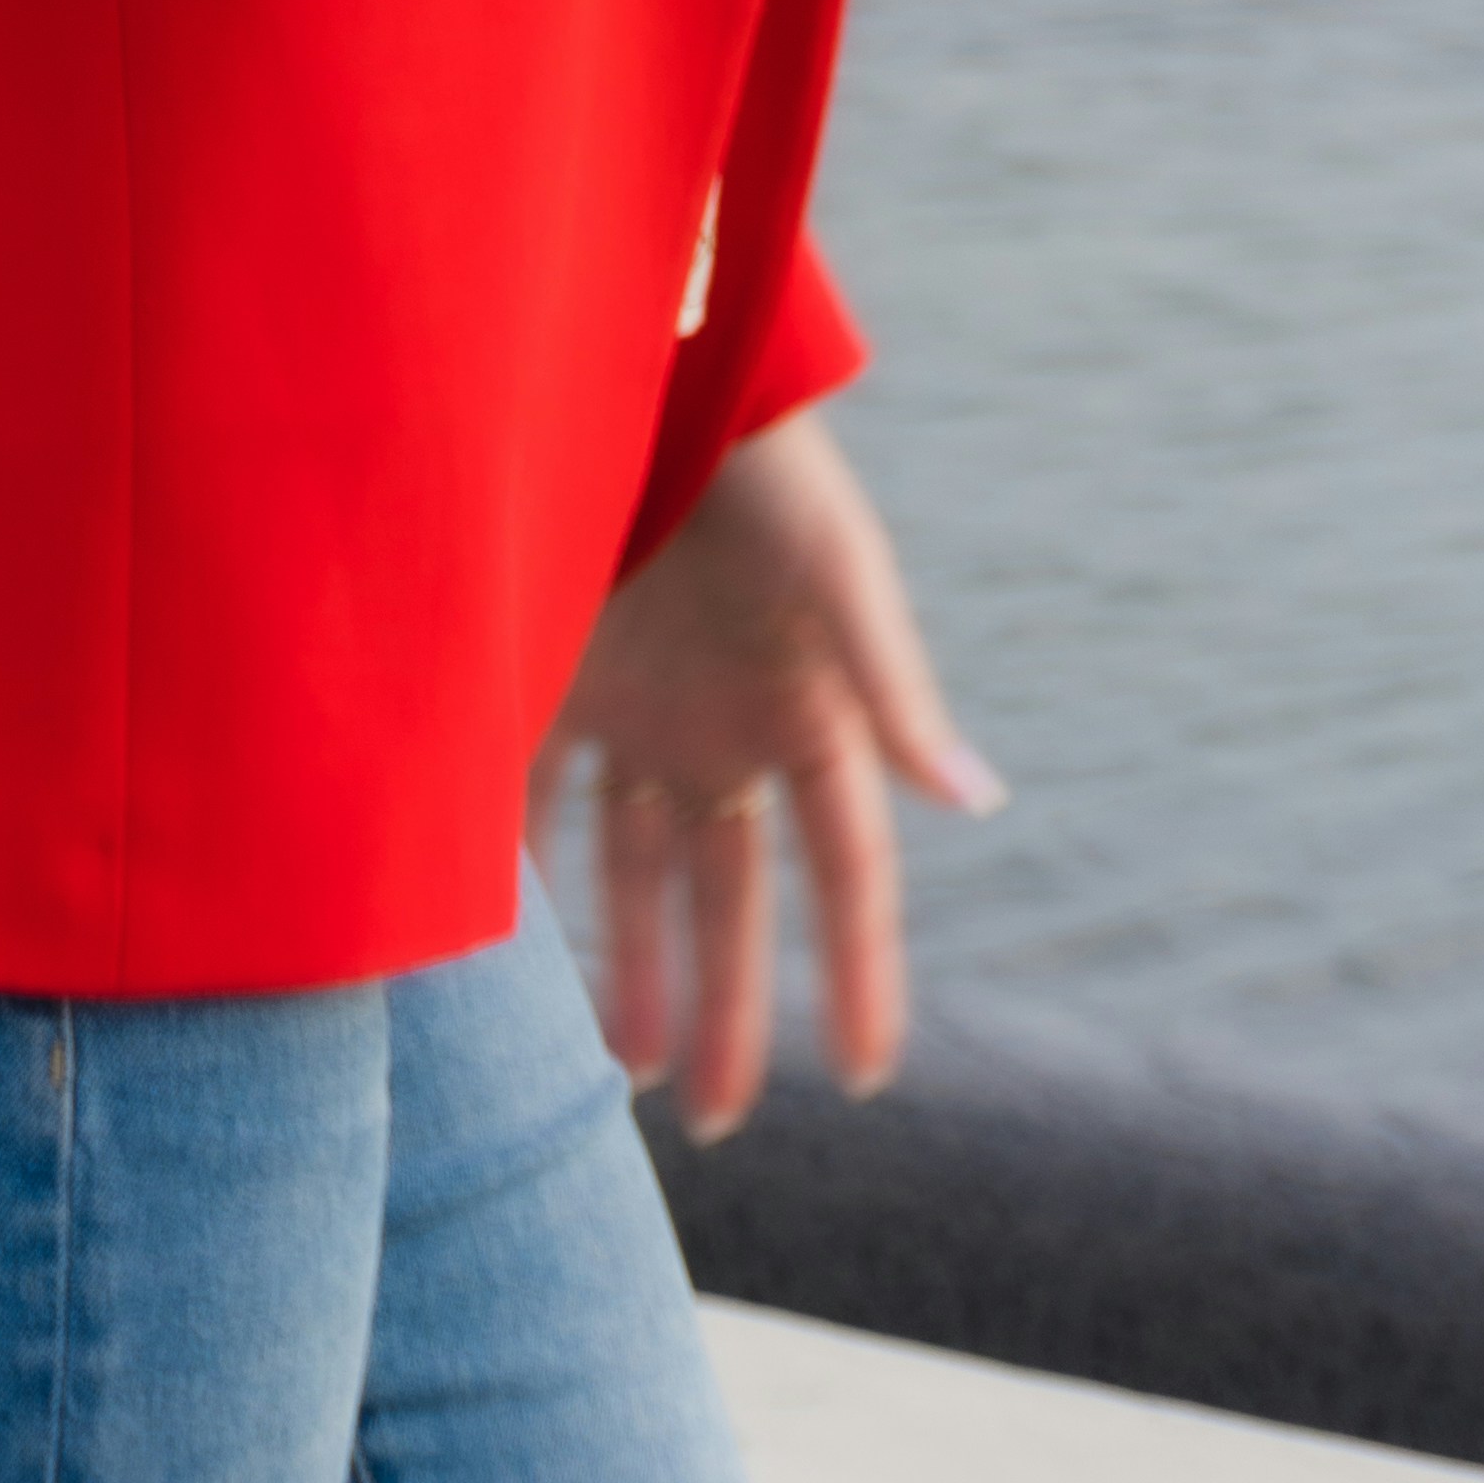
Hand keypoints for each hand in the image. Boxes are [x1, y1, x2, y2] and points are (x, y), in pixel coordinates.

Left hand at [535, 411, 997, 1139]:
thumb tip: (981, 804)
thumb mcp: (834, 568)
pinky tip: (501, 953)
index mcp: (807, 709)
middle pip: (733, 896)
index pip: (847, 873)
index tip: (864, 1079)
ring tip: (617, 1075)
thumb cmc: (758, 459)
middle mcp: (722, 724)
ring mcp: (637, 704)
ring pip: (636, 870)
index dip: (860, 973)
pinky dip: (522, 873)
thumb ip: (894, 688)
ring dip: (629, 965)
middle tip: (714, 1122)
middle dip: (729, 1007)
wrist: (643, 359)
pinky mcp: (549, 674)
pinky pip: (534, 799)